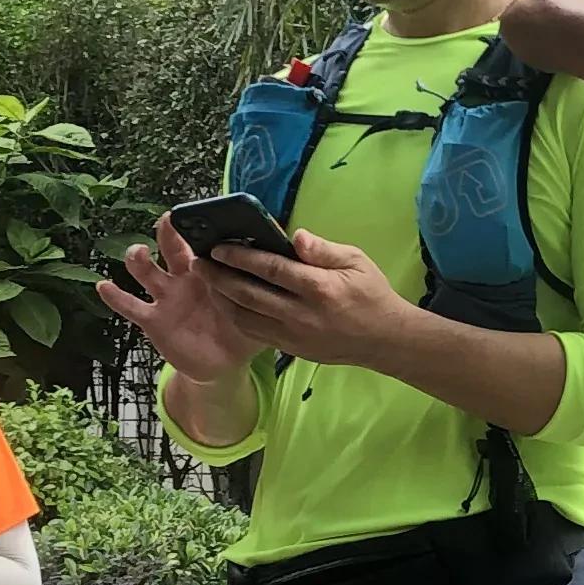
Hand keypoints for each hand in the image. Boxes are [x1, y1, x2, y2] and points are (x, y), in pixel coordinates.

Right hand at [99, 216, 287, 381]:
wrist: (224, 364)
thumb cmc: (242, 328)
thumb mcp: (259, 307)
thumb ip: (271, 287)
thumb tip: (298, 261)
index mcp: (211, 270)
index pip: (202, 242)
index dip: (200, 227)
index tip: (202, 212)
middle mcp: (184, 277)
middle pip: (172, 247)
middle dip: (169, 233)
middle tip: (170, 220)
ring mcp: (166, 297)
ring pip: (147, 272)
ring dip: (139, 259)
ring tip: (139, 253)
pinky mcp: (153, 320)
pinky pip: (131, 307)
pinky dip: (116, 297)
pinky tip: (104, 286)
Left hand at [205, 224, 410, 371]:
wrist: (384, 340)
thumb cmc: (371, 294)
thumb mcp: (356, 261)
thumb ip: (323, 249)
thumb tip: (294, 235)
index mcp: (319, 288)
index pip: (270, 269)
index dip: (240, 257)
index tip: (218, 247)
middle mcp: (302, 314)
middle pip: (249, 294)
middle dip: (219, 278)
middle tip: (199, 263)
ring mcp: (294, 335)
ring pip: (245, 317)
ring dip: (222, 299)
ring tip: (207, 282)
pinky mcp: (291, 349)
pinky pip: (255, 333)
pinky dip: (236, 317)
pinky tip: (227, 303)